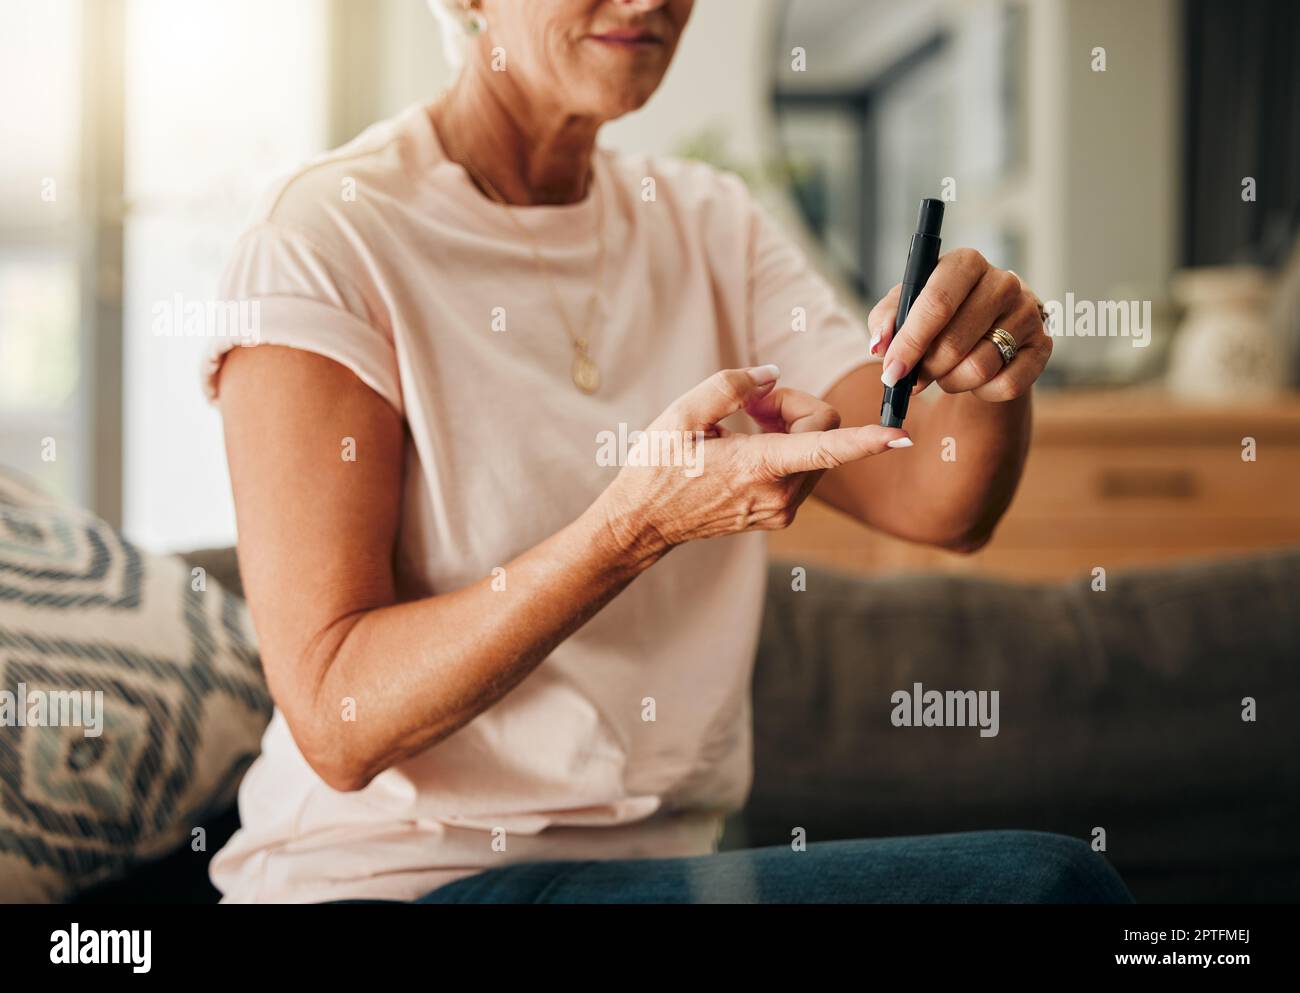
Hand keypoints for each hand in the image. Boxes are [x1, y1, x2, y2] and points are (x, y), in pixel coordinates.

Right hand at [597, 366, 908, 554]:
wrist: (644, 523)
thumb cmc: (658, 466)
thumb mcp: (682, 415)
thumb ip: (731, 387)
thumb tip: (771, 375)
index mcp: (758, 468)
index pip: (827, 449)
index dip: (867, 441)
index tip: (901, 437)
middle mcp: (778, 494)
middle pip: (823, 431)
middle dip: (794, 407)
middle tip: (751, 405)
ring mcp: (780, 509)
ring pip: (816, 449)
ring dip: (789, 427)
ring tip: (743, 427)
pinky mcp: (778, 514)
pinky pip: (802, 468)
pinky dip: (784, 447)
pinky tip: (746, 447)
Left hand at [868, 249, 1051, 401]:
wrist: (984, 329)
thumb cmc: (938, 316)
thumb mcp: (905, 308)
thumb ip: (886, 321)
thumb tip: (880, 345)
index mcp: (965, 262)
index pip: (937, 303)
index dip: (910, 343)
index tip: (891, 372)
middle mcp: (1003, 281)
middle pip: (955, 342)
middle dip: (927, 369)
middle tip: (914, 379)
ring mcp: (1028, 313)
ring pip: (979, 368)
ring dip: (952, 382)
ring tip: (945, 373)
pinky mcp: (1042, 346)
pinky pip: (1006, 385)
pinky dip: (982, 392)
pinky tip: (974, 380)